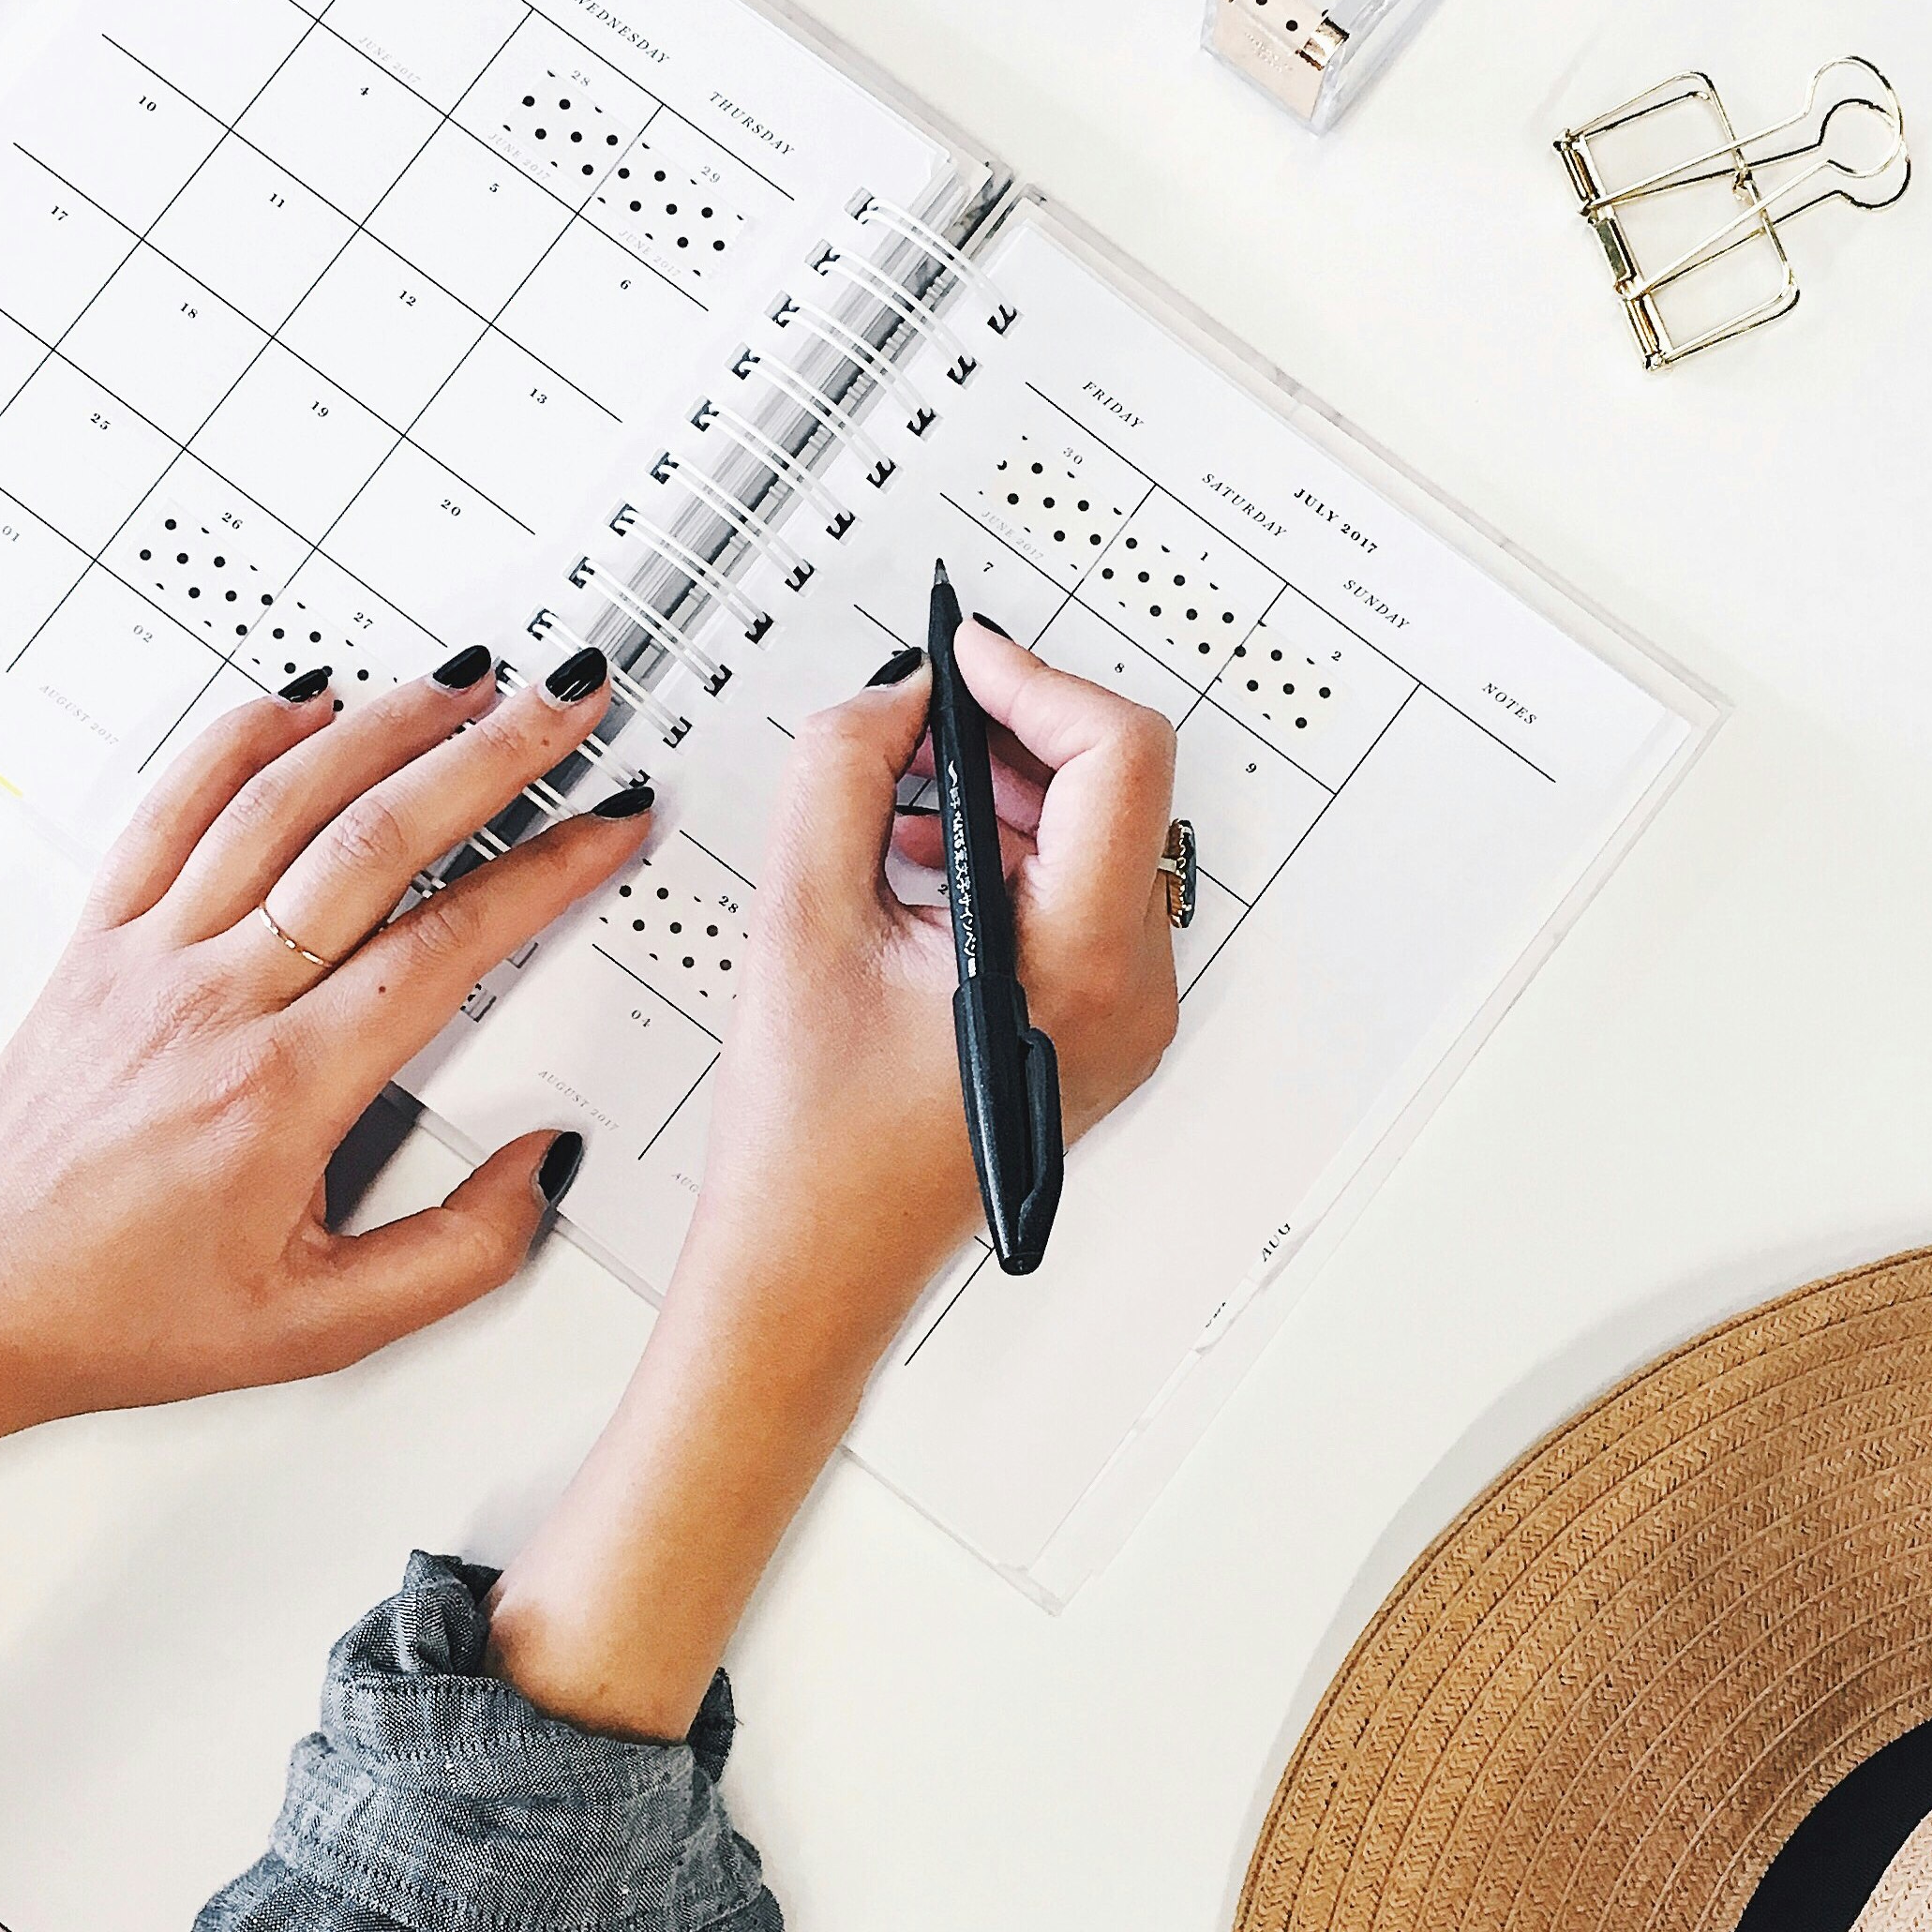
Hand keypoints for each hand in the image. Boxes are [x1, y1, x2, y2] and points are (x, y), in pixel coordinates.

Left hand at [0, 654, 645, 1571]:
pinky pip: (174, 804)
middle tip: (564, 706)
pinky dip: (244, 733)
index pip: (444, 945)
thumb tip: (542, 1166)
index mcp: (283, 1093)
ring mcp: (149, 954)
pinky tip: (307, 699)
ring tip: (468, 681)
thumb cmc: (128, 1311)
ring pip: (280, 798)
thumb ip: (459, 1253)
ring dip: (385, 723)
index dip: (542, 874)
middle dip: (488, 756)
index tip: (607, 827)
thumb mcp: (323, 1330)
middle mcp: (215, 1000)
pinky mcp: (100, 936)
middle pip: (372, 839)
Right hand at [488, 627, 1179, 1738]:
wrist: (812, 1272)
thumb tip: (895, 696)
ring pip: (1098, 842)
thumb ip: (845, 770)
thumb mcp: (800, 921)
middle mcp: (1130, 996)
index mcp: (1079, 968)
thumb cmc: (808, 1148)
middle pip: (1118, 792)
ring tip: (898, 805)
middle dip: (1013, 735)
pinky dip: (1007, 858)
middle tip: (916, 720)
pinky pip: (1077, 901)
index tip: (960, 658)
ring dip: (1003, 795)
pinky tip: (920, 867)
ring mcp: (1125, 1020)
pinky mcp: (1097, 1031)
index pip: (1119, 756)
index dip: (1033, 681)